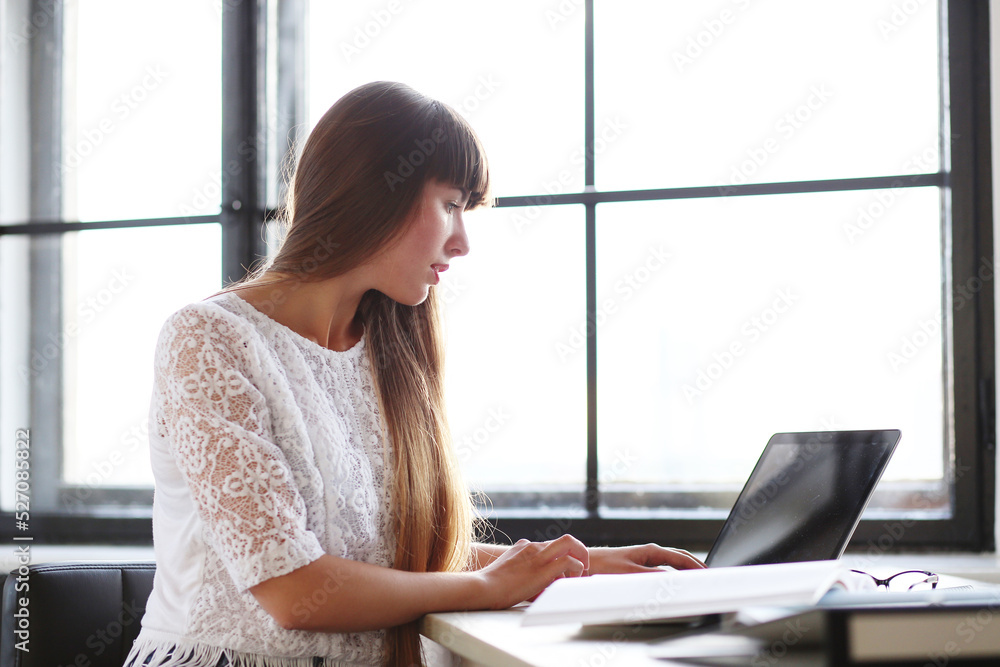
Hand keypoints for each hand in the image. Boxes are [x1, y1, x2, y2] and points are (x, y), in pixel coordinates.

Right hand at [475, 535, 588, 608]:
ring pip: (570, 543)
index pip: (549, 546)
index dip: (560, 559)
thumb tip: (532, 587)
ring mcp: (538, 555)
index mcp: (523, 547)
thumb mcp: (505, 574)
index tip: (564, 573)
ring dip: (581, 558)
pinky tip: (572, 581)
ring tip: (580, 575)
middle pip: (565, 540)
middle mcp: (532, 547)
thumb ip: (519, 574)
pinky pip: (569, 561)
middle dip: (579, 551)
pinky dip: (576, 570)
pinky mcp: (542, 569)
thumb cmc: (490, 586)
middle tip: (581, 568)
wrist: (483, 587)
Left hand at [586, 543, 705, 574]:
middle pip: (681, 558)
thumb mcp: (630, 573)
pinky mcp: (640, 565)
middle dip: (696, 566)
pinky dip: (675, 573)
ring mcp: (646, 558)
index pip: (682, 559)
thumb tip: (673, 580)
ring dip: (687, 569)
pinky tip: (677, 581)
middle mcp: (651, 552)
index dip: (697, 567)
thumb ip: (652, 576)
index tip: (710, 575)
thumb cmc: (604, 566)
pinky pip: (664, 568)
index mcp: (652, 551)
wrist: (587, 563)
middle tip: (710, 576)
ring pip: (673, 562)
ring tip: (698, 578)